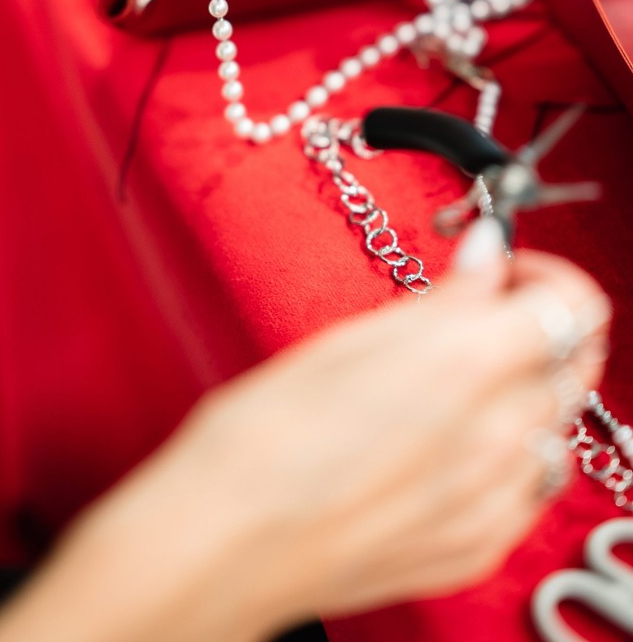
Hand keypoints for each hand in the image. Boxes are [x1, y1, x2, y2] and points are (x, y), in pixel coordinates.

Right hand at [0, 224, 609, 641]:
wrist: (227, 538)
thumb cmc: (265, 437)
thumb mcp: (349, 337)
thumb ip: (441, 299)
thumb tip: (486, 258)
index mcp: (464, 366)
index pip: (572, 304)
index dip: (545, 275)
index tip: (510, 272)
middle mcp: (497, 437)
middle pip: (578, 362)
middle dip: (544, 325)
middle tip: (490, 313)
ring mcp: (493, 500)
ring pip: (557, 425)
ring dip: (530, 389)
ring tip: (466, 378)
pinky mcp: (477, 546)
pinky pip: (532, 488)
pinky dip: (514, 454)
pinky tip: (461, 441)